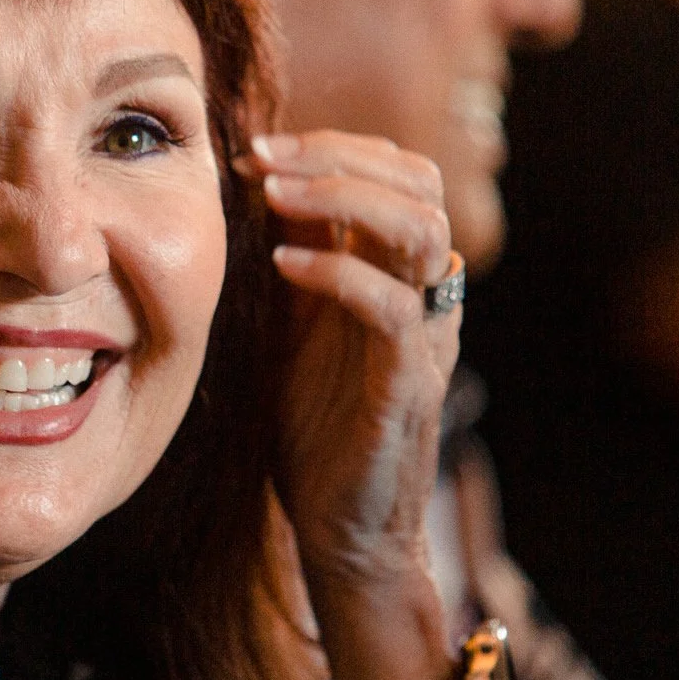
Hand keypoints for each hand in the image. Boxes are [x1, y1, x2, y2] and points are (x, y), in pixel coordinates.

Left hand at [243, 131, 460, 679]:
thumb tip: (252, 185)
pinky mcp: (407, 384)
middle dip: (335, 155)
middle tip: (261, 161)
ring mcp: (424, 337)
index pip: (399, 171)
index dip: (332, 147)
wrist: (341, 532)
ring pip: (418, 227)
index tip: (255, 153)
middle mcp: (427, 295)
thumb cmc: (313, 432)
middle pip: (419, 181)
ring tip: (273, 196)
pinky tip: (281, 264)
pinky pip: (390, 305)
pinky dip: (336, 270)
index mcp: (403, 275)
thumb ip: (293, 262)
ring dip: (340, 196)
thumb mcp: (294, 329)